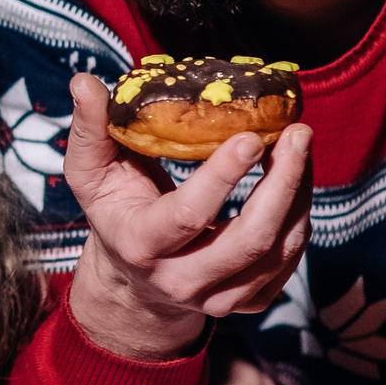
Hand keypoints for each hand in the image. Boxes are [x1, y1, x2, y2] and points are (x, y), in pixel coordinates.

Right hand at [62, 72, 312, 361]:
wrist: (132, 277)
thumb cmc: (115, 209)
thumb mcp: (90, 172)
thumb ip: (91, 128)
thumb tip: (84, 82)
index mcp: (141, 245)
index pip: (188, 215)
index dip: (222, 176)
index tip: (251, 136)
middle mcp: (181, 280)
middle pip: (249, 240)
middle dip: (282, 184)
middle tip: (298, 134)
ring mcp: (218, 297)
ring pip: (277, 251)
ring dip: (299, 195)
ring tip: (301, 147)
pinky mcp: (247, 302)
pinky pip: (288, 262)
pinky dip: (300, 217)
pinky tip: (296, 181)